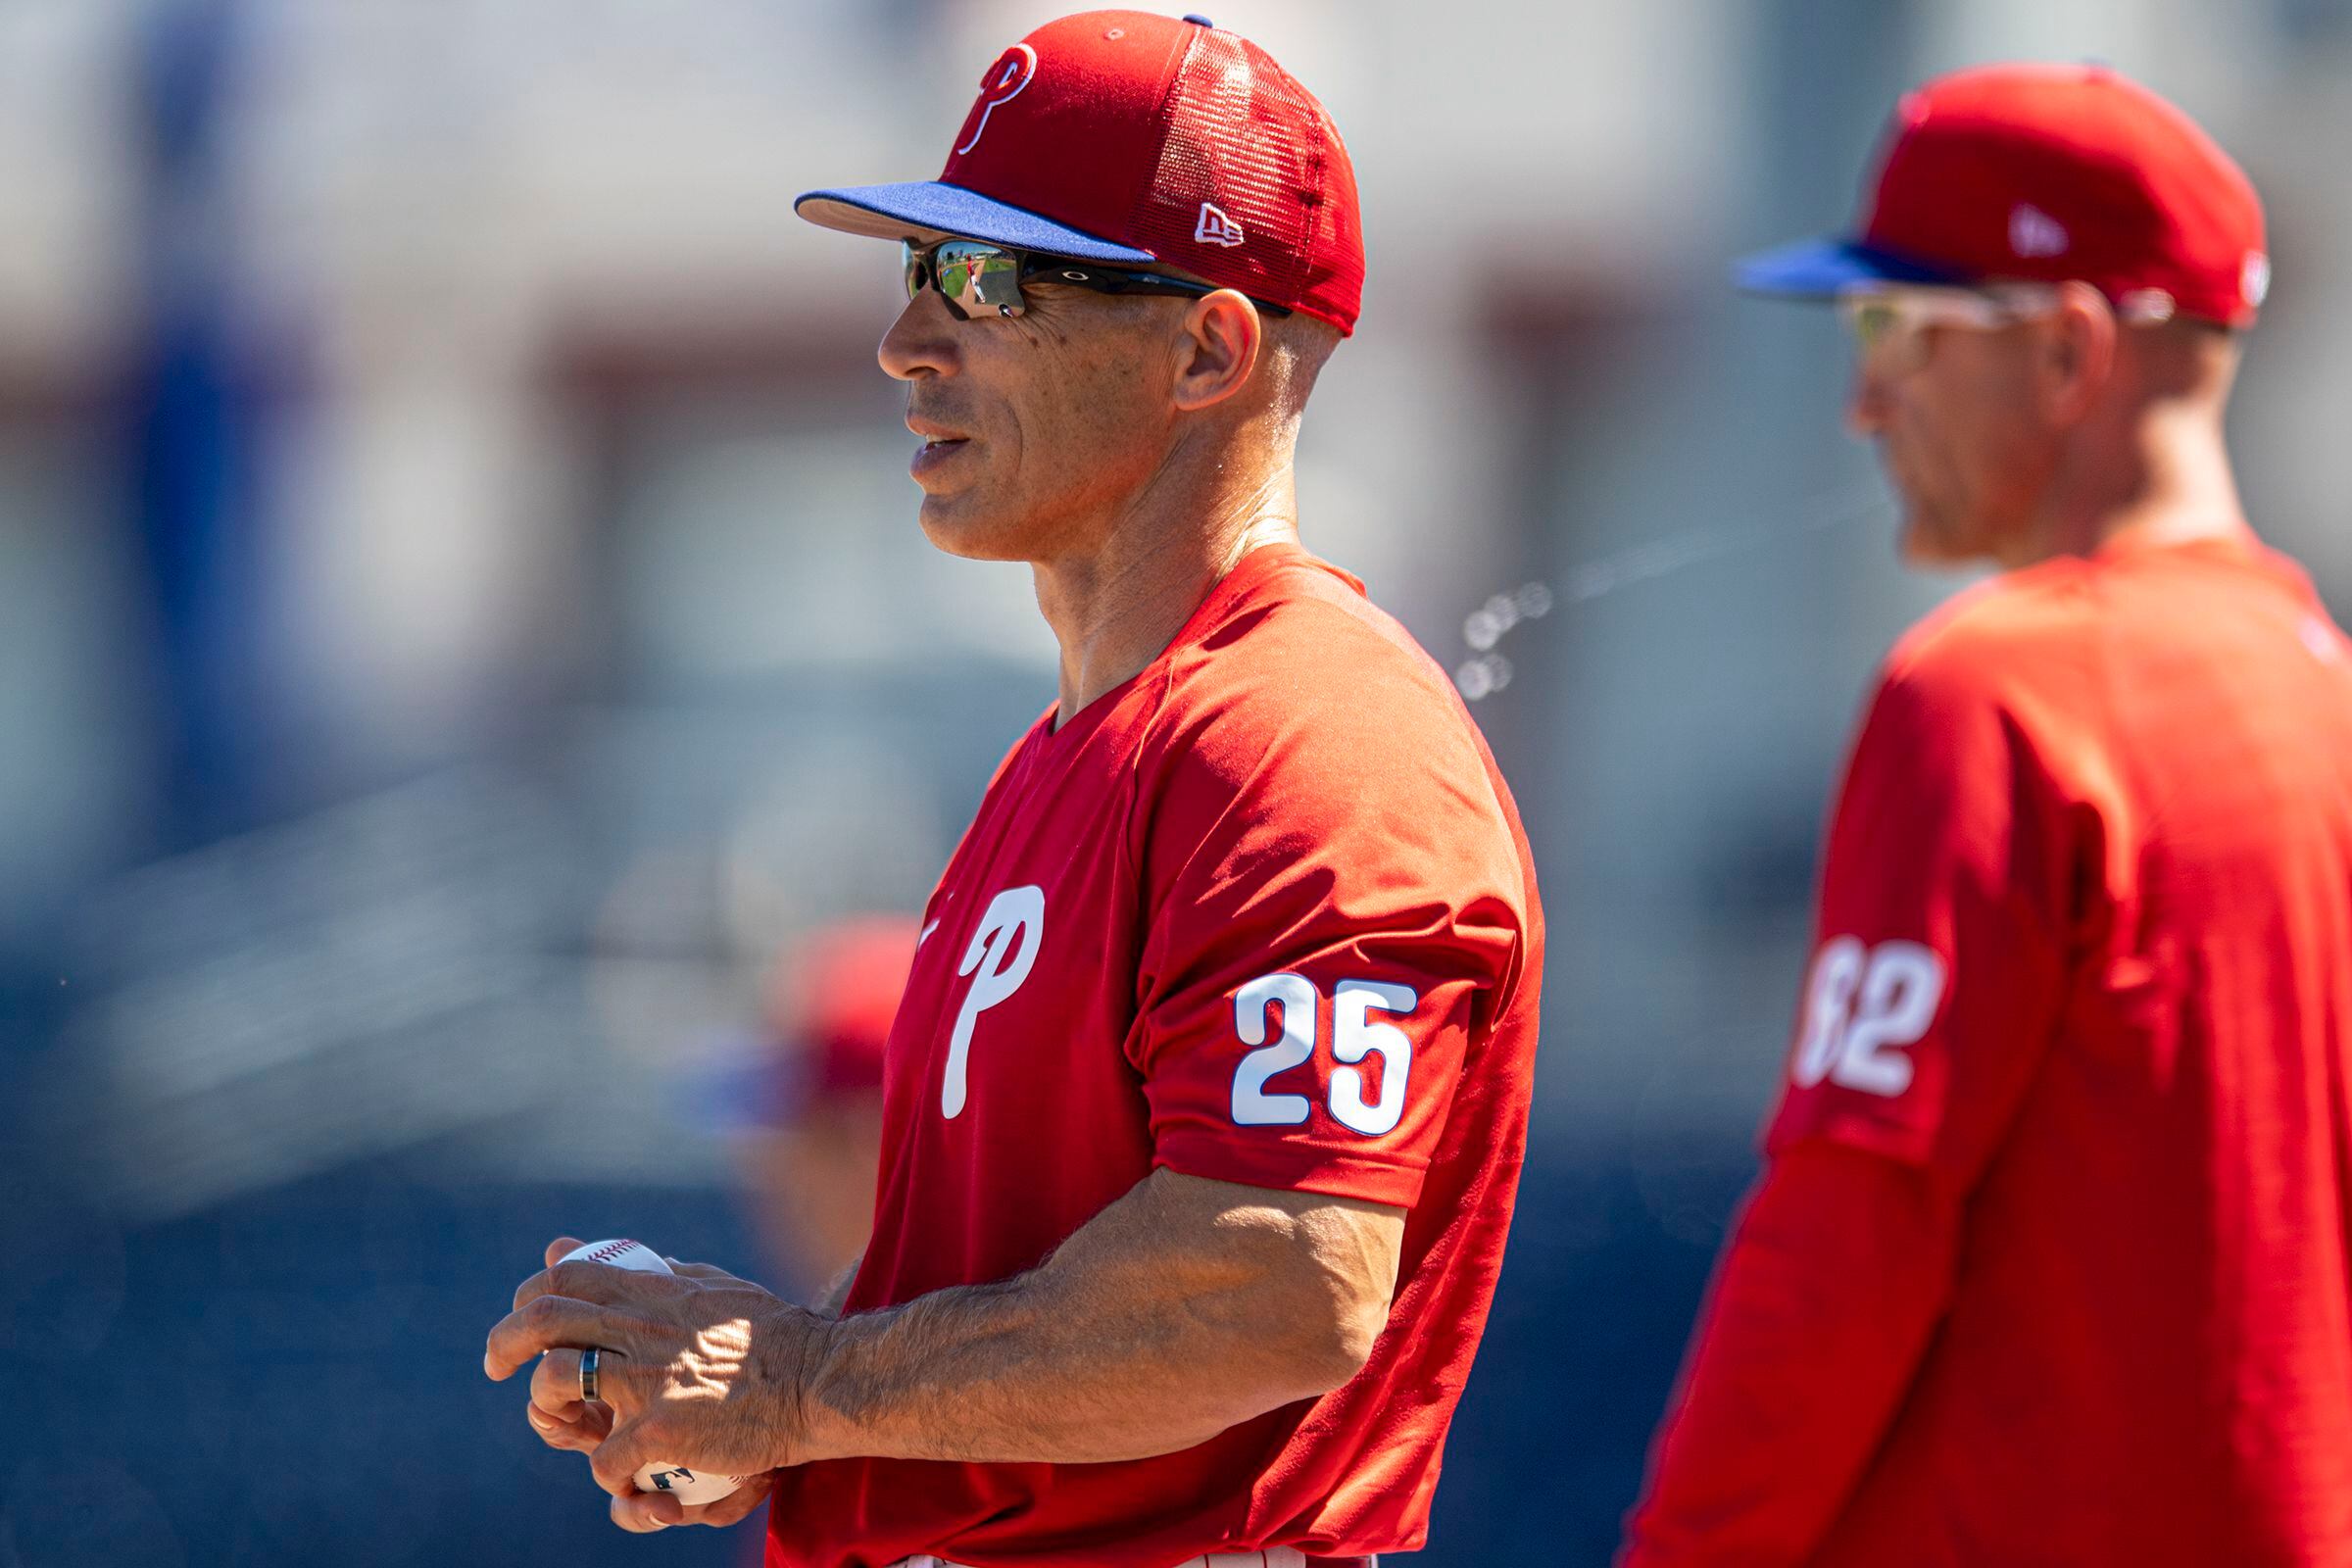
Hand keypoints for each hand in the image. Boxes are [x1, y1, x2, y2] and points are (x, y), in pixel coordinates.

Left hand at [487, 1235, 828, 1527]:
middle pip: (542, 1319)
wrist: (819, 1379)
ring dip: (545, 1406)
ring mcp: (648, 1379)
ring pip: (555, 1382)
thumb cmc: (773, 1334)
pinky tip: (626, 1474)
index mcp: (654, 1291)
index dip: (531, 1292)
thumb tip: (608, 1253)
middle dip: (505, 1342)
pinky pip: (605, 1458)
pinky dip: (608, 1473)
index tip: (524, 1316)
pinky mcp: (661, 1430)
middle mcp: (641, 1327)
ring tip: (557, 1422)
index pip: (567, 1275)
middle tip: (496, 1366)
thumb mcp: (713, 1285)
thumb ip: (657, 1272)